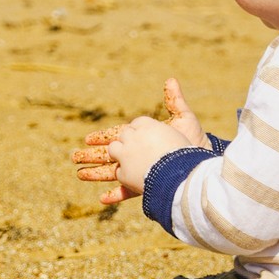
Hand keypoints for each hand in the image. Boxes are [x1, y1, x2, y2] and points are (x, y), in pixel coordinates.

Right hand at [70, 78, 209, 204]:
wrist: (205, 162)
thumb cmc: (195, 140)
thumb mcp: (184, 118)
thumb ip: (174, 101)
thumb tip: (171, 80)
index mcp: (143, 139)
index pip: (117, 137)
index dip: (102, 138)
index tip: (87, 139)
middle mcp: (139, 155)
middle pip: (110, 155)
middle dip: (91, 156)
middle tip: (73, 157)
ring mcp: (142, 171)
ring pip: (113, 173)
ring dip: (96, 174)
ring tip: (79, 175)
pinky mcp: (147, 185)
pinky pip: (128, 192)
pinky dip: (115, 195)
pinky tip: (101, 199)